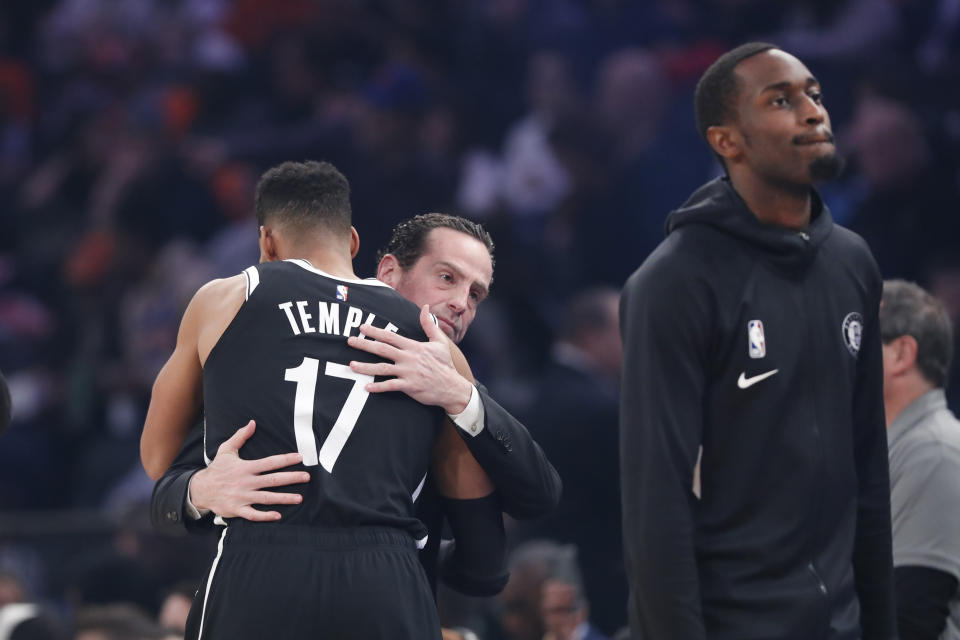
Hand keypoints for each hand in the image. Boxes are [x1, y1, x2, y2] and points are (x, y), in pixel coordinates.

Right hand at [188, 420, 309, 520]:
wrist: (200, 489)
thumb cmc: (217, 469)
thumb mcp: (226, 450)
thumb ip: (240, 436)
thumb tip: (252, 423)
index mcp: (246, 467)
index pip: (270, 462)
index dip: (285, 460)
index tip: (299, 458)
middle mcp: (246, 482)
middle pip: (272, 480)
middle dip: (291, 478)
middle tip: (307, 477)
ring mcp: (242, 497)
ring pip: (266, 498)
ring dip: (283, 498)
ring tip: (299, 498)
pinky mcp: (238, 509)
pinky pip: (253, 514)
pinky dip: (264, 516)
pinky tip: (277, 516)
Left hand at [347, 305, 472, 413]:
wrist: (452, 386)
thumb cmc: (445, 364)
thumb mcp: (439, 342)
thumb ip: (429, 324)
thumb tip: (424, 307)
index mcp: (414, 346)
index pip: (391, 336)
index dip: (375, 331)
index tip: (362, 327)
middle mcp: (409, 358)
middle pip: (382, 349)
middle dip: (364, 344)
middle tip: (350, 341)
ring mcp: (408, 373)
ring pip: (382, 368)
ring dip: (365, 367)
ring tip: (351, 365)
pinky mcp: (409, 386)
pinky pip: (390, 386)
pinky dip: (378, 387)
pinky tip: (366, 387)